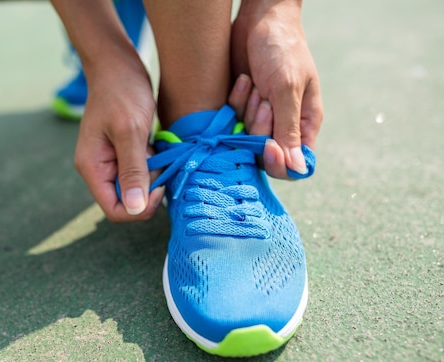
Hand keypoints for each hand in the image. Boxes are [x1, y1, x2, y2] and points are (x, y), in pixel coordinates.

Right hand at [75, 58, 163, 221]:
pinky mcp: (123, 154)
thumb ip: (132, 171)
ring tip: (156, 150)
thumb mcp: (130, 131)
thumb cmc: (122, 92)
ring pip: (135, 188)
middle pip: (126, 202)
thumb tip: (134, 209)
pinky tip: (154, 145)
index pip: (114, 210)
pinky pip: (140, 172)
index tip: (158, 187)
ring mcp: (110, 162)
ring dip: (151, 176)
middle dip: (147, 189)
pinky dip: (152, 164)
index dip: (138, 208)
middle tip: (159, 164)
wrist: (118, 64)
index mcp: (92, 167)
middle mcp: (98, 169)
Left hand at [231, 0, 322, 178]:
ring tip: (255, 84)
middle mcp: (282, 124)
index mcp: (304, 123)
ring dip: (247, 112)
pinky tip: (243, 80)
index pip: (293, 165)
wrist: (259, 19)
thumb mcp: (288, 89)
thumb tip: (298, 169)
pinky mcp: (239, 108)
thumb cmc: (282, 49)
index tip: (268, 146)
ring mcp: (259, 117)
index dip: (279, 162)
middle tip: (263, 99)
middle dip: (260, 128)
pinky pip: (231, 120)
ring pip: (245, 138)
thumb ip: (289, 130)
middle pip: (264, 153)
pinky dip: (235, 101)